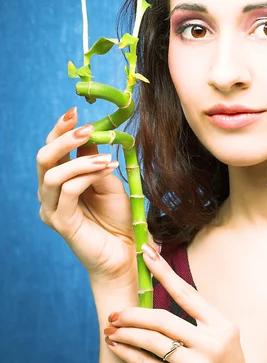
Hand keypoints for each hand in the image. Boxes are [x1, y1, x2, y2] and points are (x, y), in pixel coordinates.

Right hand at [36, 108, 156, 285]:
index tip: (74, 111)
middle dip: (63, 139)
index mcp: (59, 182)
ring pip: (53, 174)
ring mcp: (52, 209)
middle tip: (86, 128)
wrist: (126, 251)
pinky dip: (87, 176)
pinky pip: (68, 191)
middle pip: (43, 159)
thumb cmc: (118, 217)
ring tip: (107, 158)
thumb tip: (89, 134)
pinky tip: (106, 170)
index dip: (60, 129)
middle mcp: (49, 194)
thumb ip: (94, 160)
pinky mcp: (61, 222)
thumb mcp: (108, 180)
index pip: (52, 151)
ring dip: (80, 160)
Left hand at [103, 244, 260, 362]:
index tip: (146, 253)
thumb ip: (200, 323)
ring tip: (111, 330)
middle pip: (163, 318)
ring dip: (126, 334)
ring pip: (151, 341)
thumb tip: (165, 297)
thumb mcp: (223, 343)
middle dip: (133, 313)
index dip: (164, 271)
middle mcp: (212, 344)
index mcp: (223, 326)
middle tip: (114, 312)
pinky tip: (117, 348)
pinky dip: (127, 354)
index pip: (187, 293)